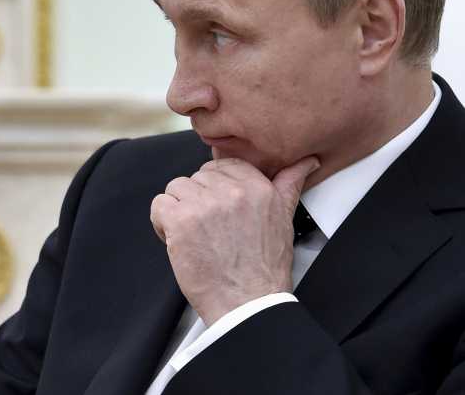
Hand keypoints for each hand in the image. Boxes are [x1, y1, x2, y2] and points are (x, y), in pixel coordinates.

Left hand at [149, 156, 319, 323]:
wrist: (248, 303)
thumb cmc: (264, 268)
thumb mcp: (284, 219)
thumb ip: (289, 184)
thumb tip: (305, 162)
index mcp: (257, 187)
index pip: (221, 165)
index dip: (215, 188)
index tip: (219, 209)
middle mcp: (231, 191)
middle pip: (197, 177)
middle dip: (198, 201)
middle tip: (210, 229)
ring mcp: (203, 205)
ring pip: (176, 188)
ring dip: (179, 210)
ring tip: (195, 236)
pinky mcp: (180, 221)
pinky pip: (159, 205)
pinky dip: (162, 223)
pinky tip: (178, 240)